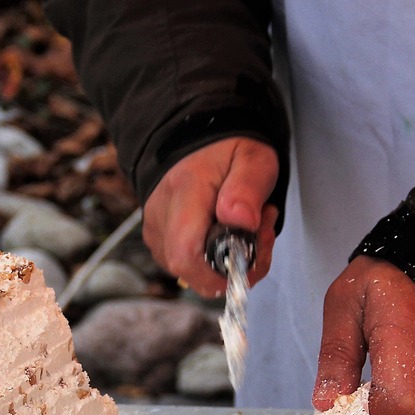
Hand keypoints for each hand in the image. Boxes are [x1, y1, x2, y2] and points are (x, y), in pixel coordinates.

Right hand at [142, 137, 279, 295]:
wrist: (196, 142)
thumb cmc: (228, 151)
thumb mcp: (254, 159)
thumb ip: (248, 188)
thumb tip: (240, 221)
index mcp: (185, 191)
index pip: (186, 254)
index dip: (220, 273)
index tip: (252, 254)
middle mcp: (161, 214)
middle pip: (190, 270)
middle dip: (232, 267)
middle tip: (258, 235)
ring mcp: (155, 229)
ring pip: (191, 273)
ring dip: (226, 263)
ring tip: (245, 228)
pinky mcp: (157, 239)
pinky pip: (187, 266)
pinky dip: (213, 260)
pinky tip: (226, 234)